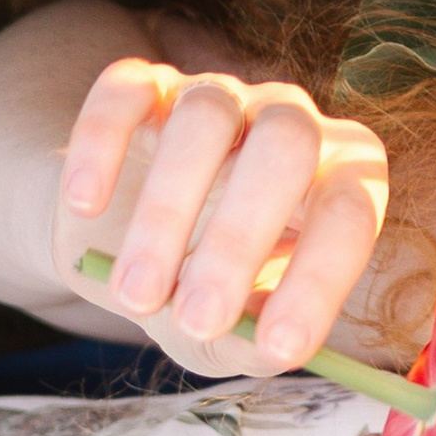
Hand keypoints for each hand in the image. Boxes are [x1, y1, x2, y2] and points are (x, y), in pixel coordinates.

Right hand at [53, 56, 391, 378]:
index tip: (279, 347)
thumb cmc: (202, 289)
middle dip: (239, 241)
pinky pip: (126, 92)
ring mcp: (219, 95)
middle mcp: (290, 124)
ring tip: (136, 295)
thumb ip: (251, 342)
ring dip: (167, 212)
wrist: (124, 244)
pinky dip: (102, 144)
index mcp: (338, 179)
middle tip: (196, 319)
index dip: (319, 283)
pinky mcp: (144, 85)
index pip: (349, 215)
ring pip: (206, 119)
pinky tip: (86, 205)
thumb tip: (267, 350)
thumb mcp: (230, 333)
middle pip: (286, 148)